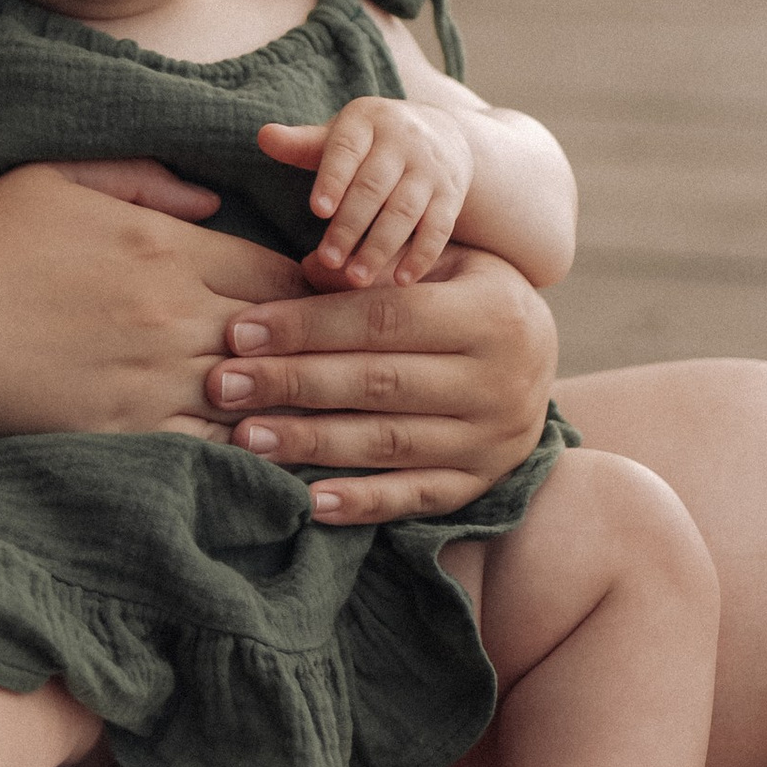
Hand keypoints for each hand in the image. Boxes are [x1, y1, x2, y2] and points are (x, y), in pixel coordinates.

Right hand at [0, 166, 304, 445]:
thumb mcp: (54, 180)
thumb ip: (140, 177)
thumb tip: (211, 201)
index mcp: (164, 248)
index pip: (279, 271)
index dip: (307, 285)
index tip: (314, 296)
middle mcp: (173, 315)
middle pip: (283, 334)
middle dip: (309, 342)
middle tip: (334, 352)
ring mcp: (155, 378)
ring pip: (261, 392)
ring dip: (284, 394)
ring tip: (312, 400)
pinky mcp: (131, 430)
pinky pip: (215, 442)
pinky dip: (243, 439)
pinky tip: (259, 439)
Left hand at [198, 246, 556, 522]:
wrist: (542, 355)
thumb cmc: (469, 293)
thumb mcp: (444, 263)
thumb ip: (380, 268)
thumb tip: (305, 271)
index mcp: (493, 314)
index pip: (384, 319)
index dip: (307, 324)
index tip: (240, 330)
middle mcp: (500, 382)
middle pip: (379, 382)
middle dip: (294, 382)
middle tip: (224, 384)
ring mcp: (492, 440)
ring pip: (390, 444)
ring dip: (312, 443)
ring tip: (245, 437)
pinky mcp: (480, 483)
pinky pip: (414, 497)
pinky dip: (361, 503)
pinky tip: (308, 502)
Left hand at [260, 99, 473, 288]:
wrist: (443, 133)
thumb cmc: (371, 142)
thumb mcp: (340, 135)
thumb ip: (302, 145)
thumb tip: (263, 136)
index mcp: (368, 120)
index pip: (347, 149)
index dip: (334, 178)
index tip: (317, 210)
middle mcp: (404, 141)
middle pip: (374, 185)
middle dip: (351, 224)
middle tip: (327, 260)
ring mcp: (431, 169)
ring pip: (405, 210)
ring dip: (381, 246)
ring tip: (356, 278)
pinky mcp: (451, 196)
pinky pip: (439, 228)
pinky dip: (422, 255)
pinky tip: (401, 282)